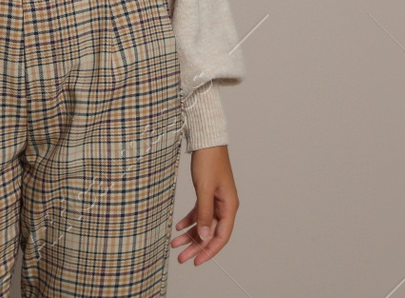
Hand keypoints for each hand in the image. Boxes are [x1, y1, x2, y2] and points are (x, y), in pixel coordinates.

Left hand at [172, 144, 236, 265]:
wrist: (206, 141)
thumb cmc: (209, 162)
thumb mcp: (204, 189)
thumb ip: (205, 214)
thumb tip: (205, 236)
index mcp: (229, 206)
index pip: (221, 236)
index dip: (209, 251)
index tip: (196, 261)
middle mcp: (224, 206)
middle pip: (211, 233)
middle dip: (196, 246)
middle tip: (181, 258)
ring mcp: (216, 200)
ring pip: (203, 224)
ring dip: (190, 235)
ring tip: (175, 244)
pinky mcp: (207, 194)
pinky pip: (199, 213)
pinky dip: (189, 220)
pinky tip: (178, 227)